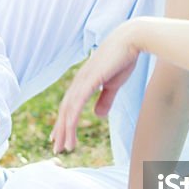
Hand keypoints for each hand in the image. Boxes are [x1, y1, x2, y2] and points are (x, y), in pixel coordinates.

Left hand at [51, 22, 141, 153]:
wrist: (131, 40)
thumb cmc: (123, 59)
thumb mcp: (113, 84)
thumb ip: (105, 99)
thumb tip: (98, 116)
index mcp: (83, 82)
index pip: (69, 105)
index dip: (64, 122)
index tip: (60, 137)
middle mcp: (79, 81)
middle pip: (65, 110)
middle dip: (61, 130)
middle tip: (57, 148)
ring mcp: (83, 80)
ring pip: (69, 109)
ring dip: (65, 129)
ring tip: (64, 146)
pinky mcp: (90, 79)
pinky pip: (77, 102)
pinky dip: (72, 117)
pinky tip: (70, 129)